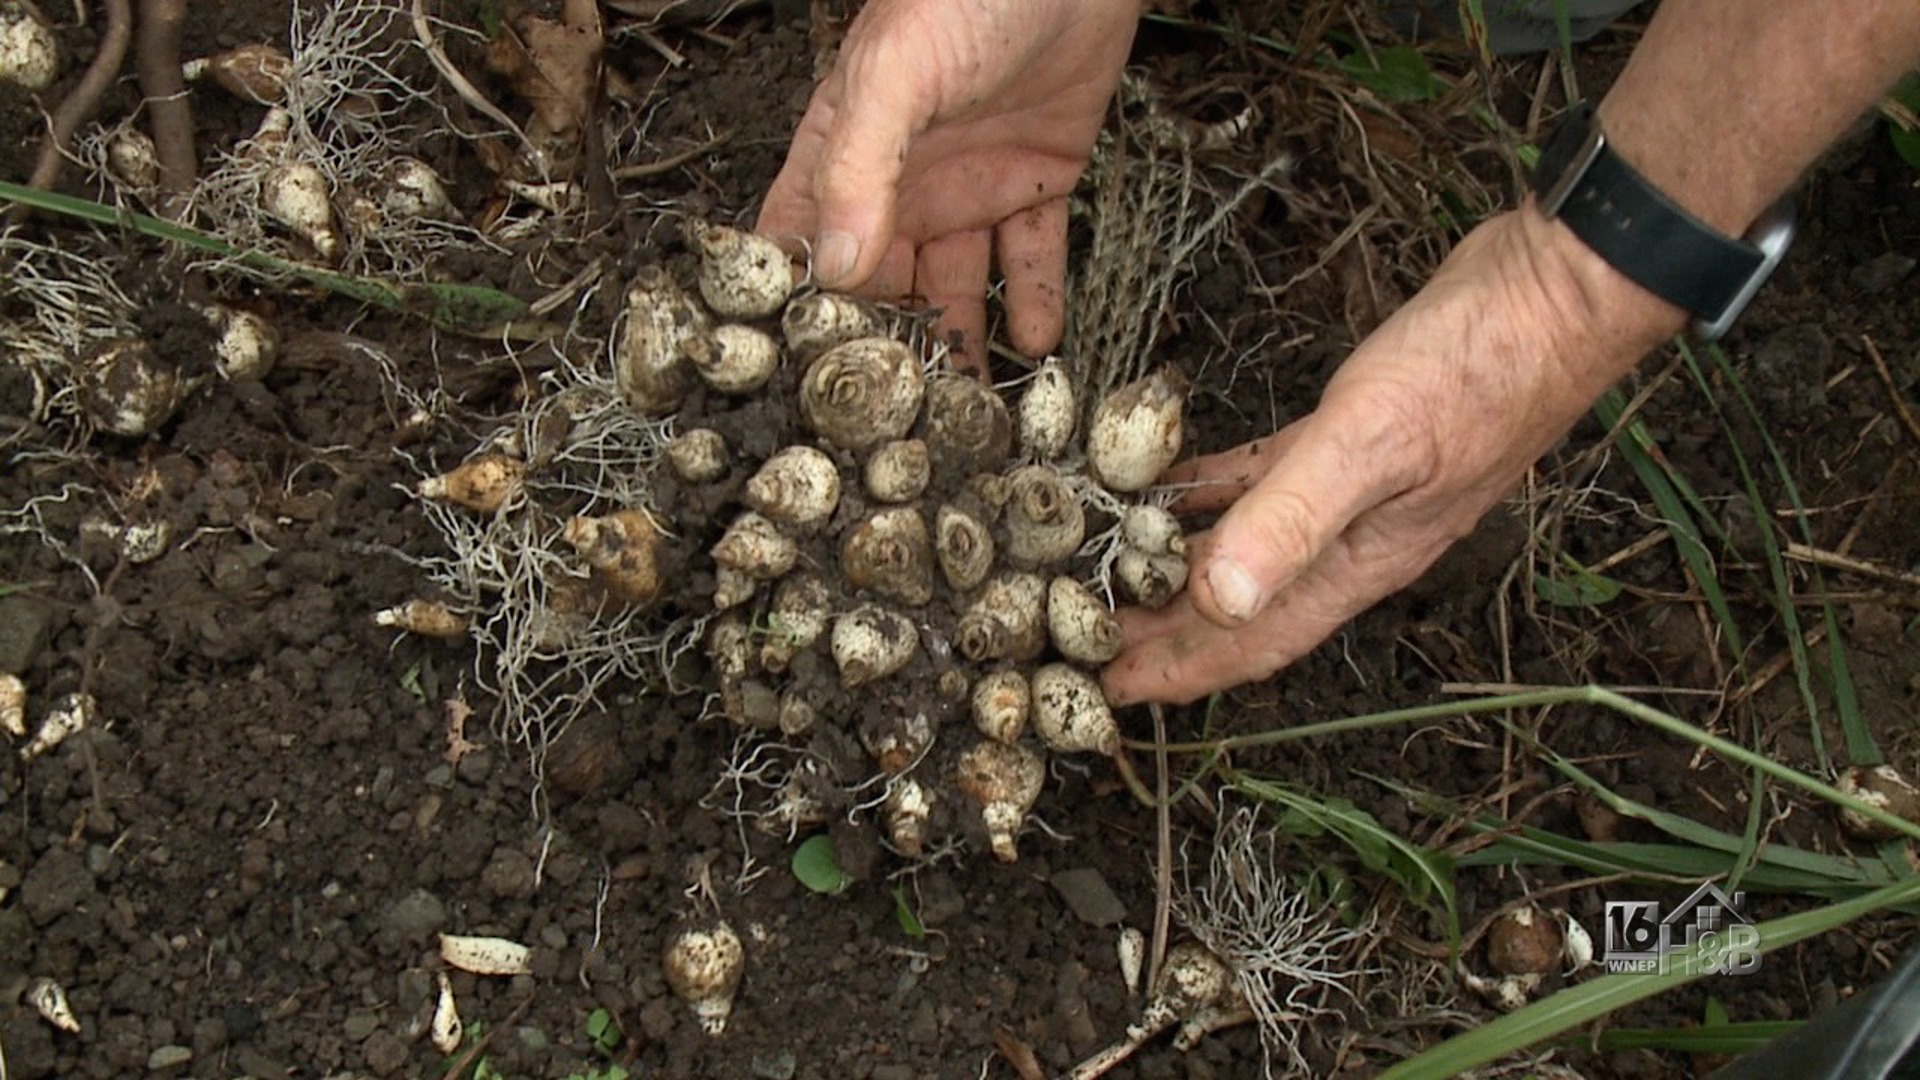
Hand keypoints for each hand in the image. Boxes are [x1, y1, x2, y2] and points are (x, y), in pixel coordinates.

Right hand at [755, 0, 1137, 374]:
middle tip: (898, 421)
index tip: (800, 378)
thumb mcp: (897, 72)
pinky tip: (1037, 351)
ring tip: (972, 412)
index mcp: (846, 150)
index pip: (799, 239)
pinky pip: (1030, 260)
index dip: (795, 304)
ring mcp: (969, 185)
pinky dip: (1035, 305)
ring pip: (955, 285)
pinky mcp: (1035, 182)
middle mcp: (902, 179)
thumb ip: (861, 165)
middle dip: (888, 347)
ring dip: (963, 343)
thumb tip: (836, 263)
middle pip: (882, 282)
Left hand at [1101, 205, 1683, 704]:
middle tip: (1087, 638)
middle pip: (1241, 602)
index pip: (1256, 640)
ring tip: (1110, 566)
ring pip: (1248, 541)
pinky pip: (1264, 476)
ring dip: (1181, 558)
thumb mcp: (1375, 443)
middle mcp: (1355, 538)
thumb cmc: (1480, 367)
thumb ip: (1294, 519)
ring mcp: (1356, 488)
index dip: (1185, 671)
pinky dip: (1216, 484)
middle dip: (1167, 627)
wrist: (1559, 292)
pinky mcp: (1351, 433)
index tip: (1113, 694)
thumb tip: (1218, 599)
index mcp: (1361, 561)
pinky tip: (1173, 479)